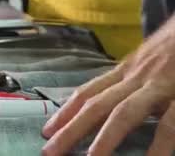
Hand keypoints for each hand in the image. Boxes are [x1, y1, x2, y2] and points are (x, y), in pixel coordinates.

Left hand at [42, 16, 174, 155]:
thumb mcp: (148, 62)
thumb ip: (130, 82)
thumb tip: (109, 103)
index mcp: (125, 71)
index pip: (88, 92)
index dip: (66, 112)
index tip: (47, 130)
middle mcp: (136, 77)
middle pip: (96, 105)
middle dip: (71, 129)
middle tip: (51, 151)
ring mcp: (158, 85)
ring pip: (124, 112)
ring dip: (106, 137)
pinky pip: (169, 123)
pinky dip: (159, 144)